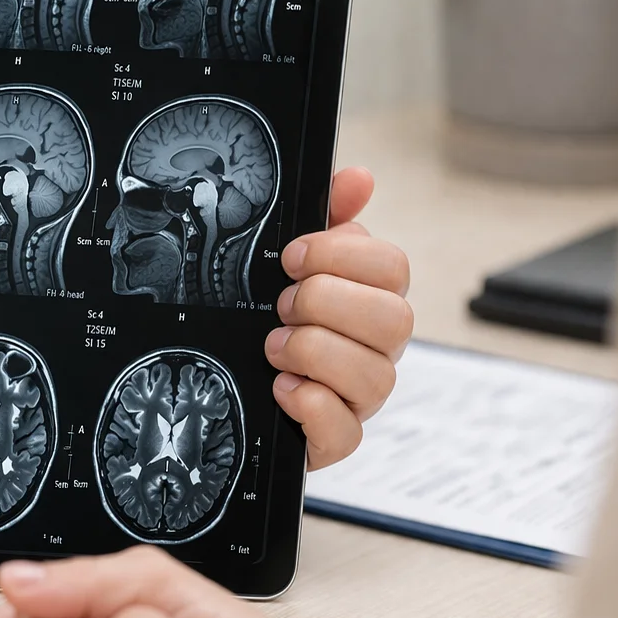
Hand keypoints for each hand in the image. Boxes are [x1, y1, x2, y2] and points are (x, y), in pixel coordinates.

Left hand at [271, 167, 413, 469]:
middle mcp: (375, 349)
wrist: (222, 390)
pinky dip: (311, 404)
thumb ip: (323, 217)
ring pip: (375, 376)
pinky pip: (345, 430)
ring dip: (315, 352)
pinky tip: (281, 387)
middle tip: (282, 306)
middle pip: (395, 319)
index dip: (343, 256)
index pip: (393, 268)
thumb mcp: (284, 265)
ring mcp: (359, 398)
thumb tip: (359, 177)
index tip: (293, 257)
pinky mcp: (333, 440)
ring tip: (273, 347)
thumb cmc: (265, 320)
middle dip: (328, 303)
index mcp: (369, 299)